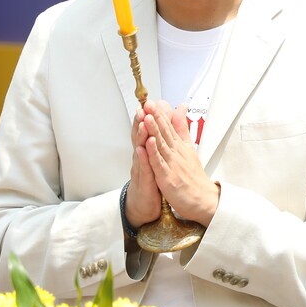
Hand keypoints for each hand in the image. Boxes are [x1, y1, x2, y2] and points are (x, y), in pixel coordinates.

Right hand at [126, 105, 163, 227]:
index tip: (150, 102)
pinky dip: (143, 158)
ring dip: (141, 135)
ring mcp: (141, 168)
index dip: (148, 117)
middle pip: (140, 136)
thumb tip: (165, 126)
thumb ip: (162, 141)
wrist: (145, 204)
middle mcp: (142, 157)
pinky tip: (143, 148)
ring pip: (140, 149)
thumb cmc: (152, 179)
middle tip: (142, 107)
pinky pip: (143, 168)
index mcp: (148, 151)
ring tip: (143, 122)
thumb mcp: (158, 158)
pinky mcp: (143, 180)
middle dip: (141, 121)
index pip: (147, 131)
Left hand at [140, 100, 219, 224]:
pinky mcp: (168, 177)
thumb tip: (181, 111)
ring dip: (154, 130)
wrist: (204, 200)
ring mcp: (173, 165)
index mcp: (180, 147)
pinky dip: (154, 153)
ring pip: (162, 145)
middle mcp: (177, 153)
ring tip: (148, 117)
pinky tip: (149, 143)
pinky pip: (160, 164)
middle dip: (156, 117)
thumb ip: (183, 129)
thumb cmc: (194, 177)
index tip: (153, 102)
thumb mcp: (189, 148)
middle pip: (165, 132)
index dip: (160, 114)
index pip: (169, 127)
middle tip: (149, 103)